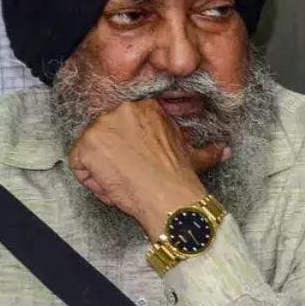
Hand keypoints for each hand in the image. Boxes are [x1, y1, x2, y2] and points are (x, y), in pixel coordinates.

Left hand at [68, 99, 225, 238]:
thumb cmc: (179, 178)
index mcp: (147, 108)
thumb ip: (207, 149)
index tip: (139, 161)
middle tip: (132, 173)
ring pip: (91, 150)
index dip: (131, 147)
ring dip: (104, 169)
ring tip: (125, 181)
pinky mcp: (86, 146)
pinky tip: (113, 185)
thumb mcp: (194, 157)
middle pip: (105, 135)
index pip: (124, 125)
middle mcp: (123, 110)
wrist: (168, 198)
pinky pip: (80, 166)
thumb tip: (225, 150)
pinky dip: (92, 180)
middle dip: (115, 155)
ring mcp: (101, 126)